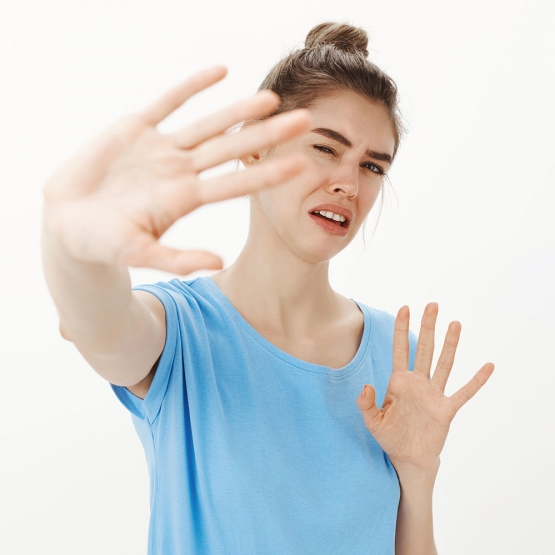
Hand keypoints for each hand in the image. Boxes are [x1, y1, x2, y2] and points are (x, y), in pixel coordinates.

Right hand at [43, 66, 310, 273]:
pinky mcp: (135, 129)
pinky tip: (220, 72)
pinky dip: (192, 87)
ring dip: (237, 110)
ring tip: (271, 98)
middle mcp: (180, 172)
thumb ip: (177, 259)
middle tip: (304, 121)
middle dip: (266, 135)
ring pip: (207, 125)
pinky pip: (168, 103)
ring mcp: (160, 149)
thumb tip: (219, 263)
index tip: (301, 164)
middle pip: (231, 149)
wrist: (67, 222)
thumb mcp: (138, 254)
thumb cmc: (102, 244)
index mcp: (184, 200)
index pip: (235, 184)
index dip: (267, 174)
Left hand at [356, 303, 493, 472]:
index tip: (405, 308)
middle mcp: (418, 383)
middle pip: (424, 349)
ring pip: (444, 364)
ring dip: (450, 344)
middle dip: (428, 327)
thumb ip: (366, 404)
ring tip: (455, 324)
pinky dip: (476, 381)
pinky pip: (464, 393)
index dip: (402, 330)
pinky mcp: (446, 409)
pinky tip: (488, 366)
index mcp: (399, 382)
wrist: (408, 458)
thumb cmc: (390, 437)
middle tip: (432, 305)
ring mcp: (433, 394)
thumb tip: (365, 386)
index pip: (400, 350)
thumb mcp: (373, 421)